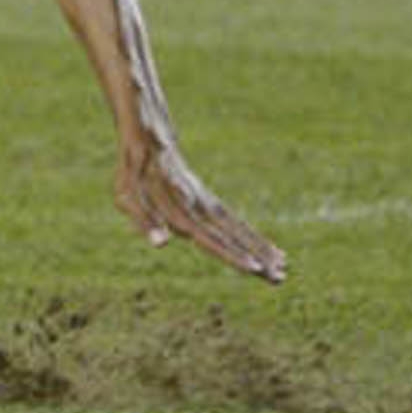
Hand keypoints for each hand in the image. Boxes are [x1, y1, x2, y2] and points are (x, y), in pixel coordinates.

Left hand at [116, 135, 286, 282]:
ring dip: (260, 248)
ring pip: (237, 227)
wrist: (146, 135)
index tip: (255, 269)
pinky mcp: (207, 199)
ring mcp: (205, 201)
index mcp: (180, 209)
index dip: (231, 254)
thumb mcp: (127, 196)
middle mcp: (199, 206)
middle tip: (280, 277)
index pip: (209, 238)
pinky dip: (252, 235)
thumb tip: (162, 245)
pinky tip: (269, 248)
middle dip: (255, 257)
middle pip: (230, 235)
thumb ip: (144, 220)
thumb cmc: (132, 172)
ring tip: (284, 267)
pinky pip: (234, 220)